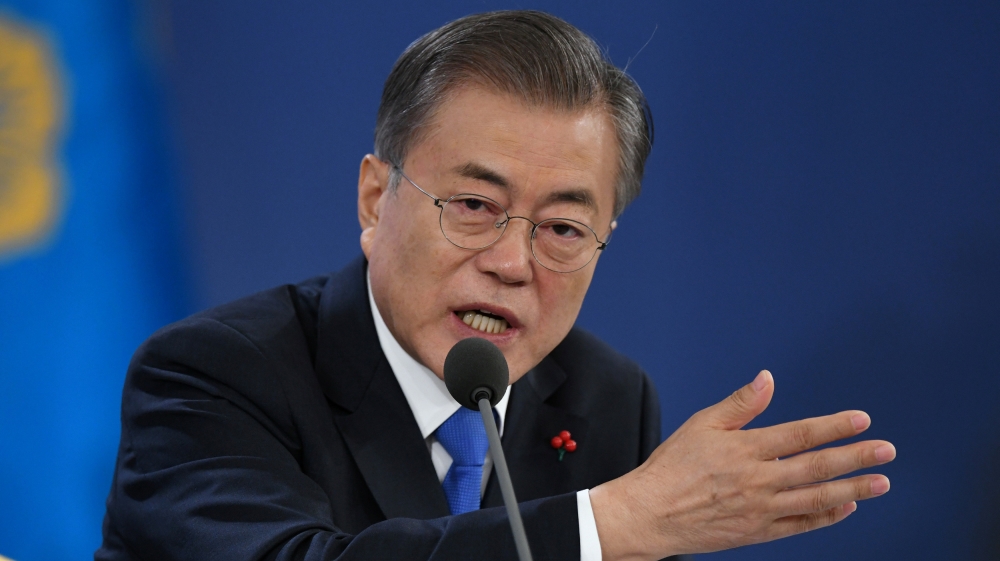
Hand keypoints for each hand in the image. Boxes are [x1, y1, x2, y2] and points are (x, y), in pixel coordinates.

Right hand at [589, 370, 895, 560]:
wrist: (651, 513)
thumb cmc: (673, 467)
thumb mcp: (702, 424)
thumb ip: (740, 404)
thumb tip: (767, 379)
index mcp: (746, 449)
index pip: (800, 434)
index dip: (833, 426)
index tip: (861, 419)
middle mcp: (759, 479)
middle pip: (818, 466)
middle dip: (856, 457)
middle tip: (886, 451)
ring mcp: (761, 508)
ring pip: (816, 498)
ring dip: (853, 489)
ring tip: (880, 482)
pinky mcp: (759, 531)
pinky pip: (801, 524)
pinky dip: (826, 516)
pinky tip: (846, 507)